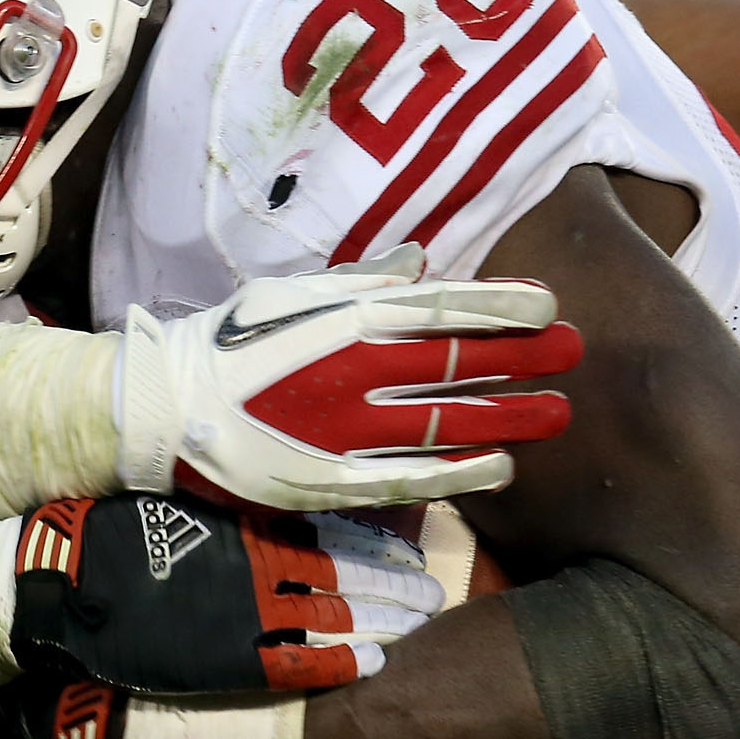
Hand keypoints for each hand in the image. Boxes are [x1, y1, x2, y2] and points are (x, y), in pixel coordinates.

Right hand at [10, 498, 467, 694]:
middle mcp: (257, 566)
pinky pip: (301, 663)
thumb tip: (267, 482)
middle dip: (395, 585)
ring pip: (339, 617)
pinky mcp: (228, 658)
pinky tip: (374, 664)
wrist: (54, 581)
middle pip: (350, 575)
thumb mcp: (177, 499)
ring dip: (385, 621)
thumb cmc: (107, 532)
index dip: (376, 545)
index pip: (333, 532)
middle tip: (432, 592)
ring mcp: (247, 614)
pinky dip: (342, 663)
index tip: (408, 550)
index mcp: (246, 524)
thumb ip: (229, 500)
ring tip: (419, 624)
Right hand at [115, 249, 581, 513]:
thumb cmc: (229, 344)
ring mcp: (345, 428)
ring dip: (509, 415)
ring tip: (558, 413)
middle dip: (524, 357)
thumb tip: (418, 260)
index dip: (502, 306)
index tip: (550, 305)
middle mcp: (354, 370)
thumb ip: (359, 281)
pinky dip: (461, 472)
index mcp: (344, 316)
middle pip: (458, 362)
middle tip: (575, 353)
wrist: (164, 408)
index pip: (442, 307)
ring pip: (448, 421)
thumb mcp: (290, 294)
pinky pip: (412, 477)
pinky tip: (502, 468)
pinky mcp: (332, 478)